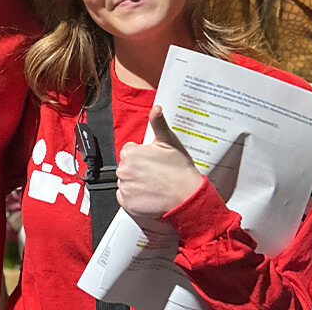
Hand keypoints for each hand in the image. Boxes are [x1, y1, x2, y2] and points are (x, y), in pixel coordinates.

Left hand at [116, 106, 202, 226]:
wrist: (187, 196)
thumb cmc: (180, 170)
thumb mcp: (170, 142)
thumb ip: (158, 123)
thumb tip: (156, 108)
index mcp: (131, 153)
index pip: (130, 151)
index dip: (142, 156)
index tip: (153, 162)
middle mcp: (124, 169)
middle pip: (127, 167)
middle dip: (138, 169)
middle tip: (156, 174)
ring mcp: (124, 187)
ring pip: (126, 182)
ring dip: (136, 183)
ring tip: (154, 185)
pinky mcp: (126, 203)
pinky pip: (126, 198)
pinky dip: (134, 198)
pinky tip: (149, 195)